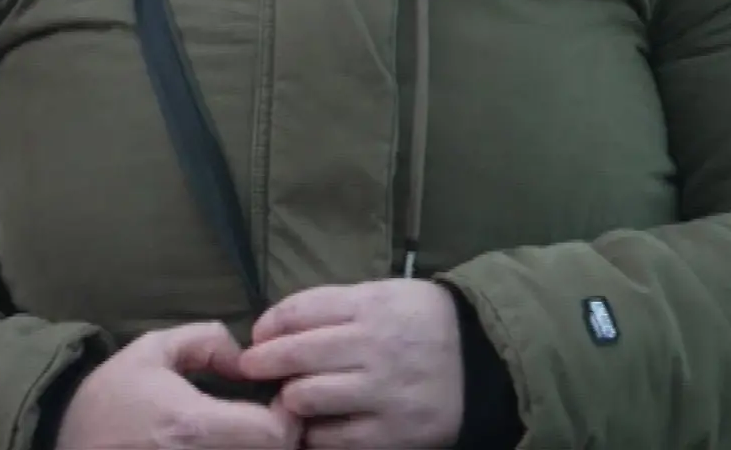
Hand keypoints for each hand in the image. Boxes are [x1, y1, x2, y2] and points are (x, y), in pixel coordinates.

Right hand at [55, 323, 300, 449]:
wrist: (64, 442)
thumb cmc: (111, 397)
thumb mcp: (153, 349)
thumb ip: (207, 340)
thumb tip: (246, 358)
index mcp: (193, 426)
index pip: (275, 434)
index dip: (290, 413)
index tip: (278, 394)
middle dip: (282, 434)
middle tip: (272, 409)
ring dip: (262, 446)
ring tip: (253, 424)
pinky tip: (234, 440)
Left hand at [240, 279, 464, 449]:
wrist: (480, 359)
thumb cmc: (421, 320)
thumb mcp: (384, 294)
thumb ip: (336, 307)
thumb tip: (277, 325)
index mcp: (370, 305)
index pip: (301, 311)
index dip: (269, 324)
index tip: (256, 336)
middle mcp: (373, 347)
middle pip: (296, 355)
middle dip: (262, 363)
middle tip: (250, 368)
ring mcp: (382, 393)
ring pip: (307, 398)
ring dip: (288, 398)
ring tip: (286, 397)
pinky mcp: (392, 434)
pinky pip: (333, 439)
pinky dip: (315, 433)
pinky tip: (314, 425)